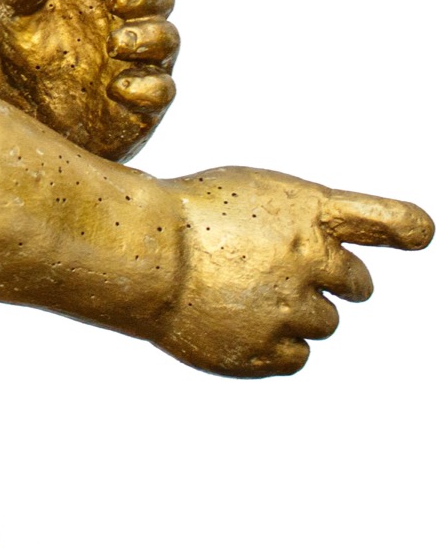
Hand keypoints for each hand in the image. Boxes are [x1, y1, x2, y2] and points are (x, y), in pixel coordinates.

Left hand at [0, 0, 177, 161]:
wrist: (25, 107)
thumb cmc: (27, 50)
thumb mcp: (12, 16)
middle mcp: (127, 19)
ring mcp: (141, 60)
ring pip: (168, 39)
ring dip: (147, 38)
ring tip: (115, 44)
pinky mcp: (143, 101)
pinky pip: (162, 90)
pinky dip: (146, 86)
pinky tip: (117, 86)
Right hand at [152, 167, 433, 375]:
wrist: (141, 254)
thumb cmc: (186, 216)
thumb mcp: (249, 192)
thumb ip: (300, 220)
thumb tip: (335, 258)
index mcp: (305, 211)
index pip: (377, 220)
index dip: (404, 227)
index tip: (420, 231)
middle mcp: (310, 259)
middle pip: (358, 283)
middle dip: (333, 280)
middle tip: (283, 271)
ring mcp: (291, 309)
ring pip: (325, 323)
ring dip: (298, 312)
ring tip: (243, 292)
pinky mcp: (268, 352)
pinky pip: (297, 356)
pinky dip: (276, 343)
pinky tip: (237, 320)